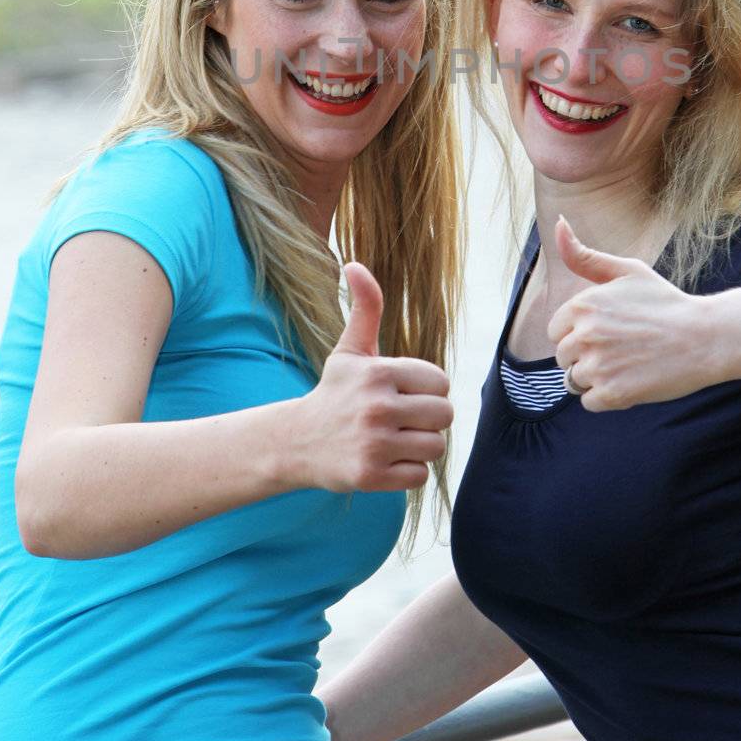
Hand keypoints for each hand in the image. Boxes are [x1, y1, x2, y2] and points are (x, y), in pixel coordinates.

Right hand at [293, 262, 453, 492]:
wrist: (296, 442)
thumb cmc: (334, 392)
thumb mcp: (350, 351)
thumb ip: (365, 308)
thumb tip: (354, 264)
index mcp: (378, 372)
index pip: (441, 382)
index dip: (427, 390)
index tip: (404, 394)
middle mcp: (377, 407)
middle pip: (444, 416)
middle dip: (428, 419)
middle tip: (403, 419)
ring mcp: (374, 443)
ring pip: (435, 446)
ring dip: (420, 446)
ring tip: (394, 440)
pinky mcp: (370, 476)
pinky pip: (419, 475)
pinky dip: (407, 471)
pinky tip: (385, 460)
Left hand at [547, 216, 722, 410]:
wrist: (705, 338)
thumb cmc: (665, 302)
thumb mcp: (626, 270)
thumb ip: (584, 255)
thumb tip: (558, 222)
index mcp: (582, 305)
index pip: (555, 331)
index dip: (580, 333)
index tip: (609, 330)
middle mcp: (584, 335)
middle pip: (563, 358)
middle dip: (587, 356)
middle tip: (622, 348)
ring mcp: (598, 366)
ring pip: (574, 381)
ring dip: (596, 378)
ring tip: (627, 364)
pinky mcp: (613, 393)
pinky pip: (590, 402)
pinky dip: (609, 396)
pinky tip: (633, 380)